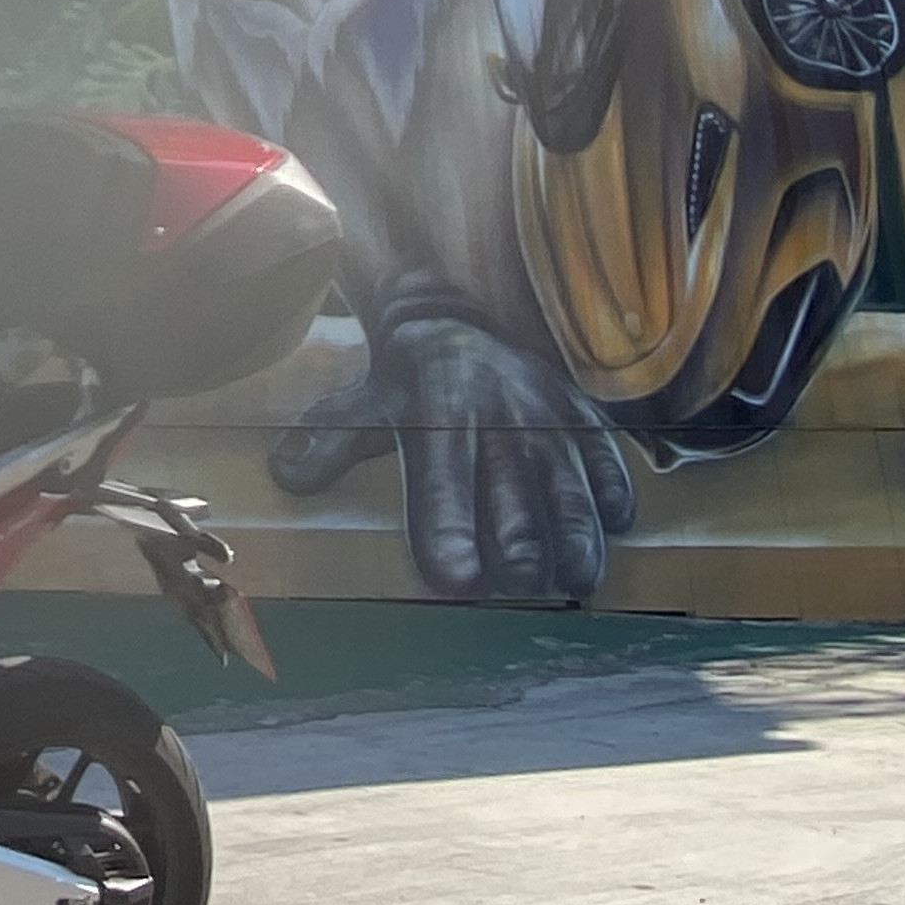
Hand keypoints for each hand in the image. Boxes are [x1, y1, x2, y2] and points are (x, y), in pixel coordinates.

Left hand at [268, 303, 636, 602]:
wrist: (458, 318)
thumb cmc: (407, 382)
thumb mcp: (361, 405)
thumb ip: (327, 442)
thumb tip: (287, 474)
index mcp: (439, 409)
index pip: (442, 479)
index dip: (448, 530)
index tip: (455, 581)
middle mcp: (498, 411)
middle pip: (513, 489)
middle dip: (520, 541)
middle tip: (520, 586)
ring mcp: (547, 414)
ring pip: (568, 481)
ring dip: (576, 532)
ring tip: (576, 582)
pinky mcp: (583, 419)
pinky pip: (607, 456)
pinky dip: (614, 490)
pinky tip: (617, 524)